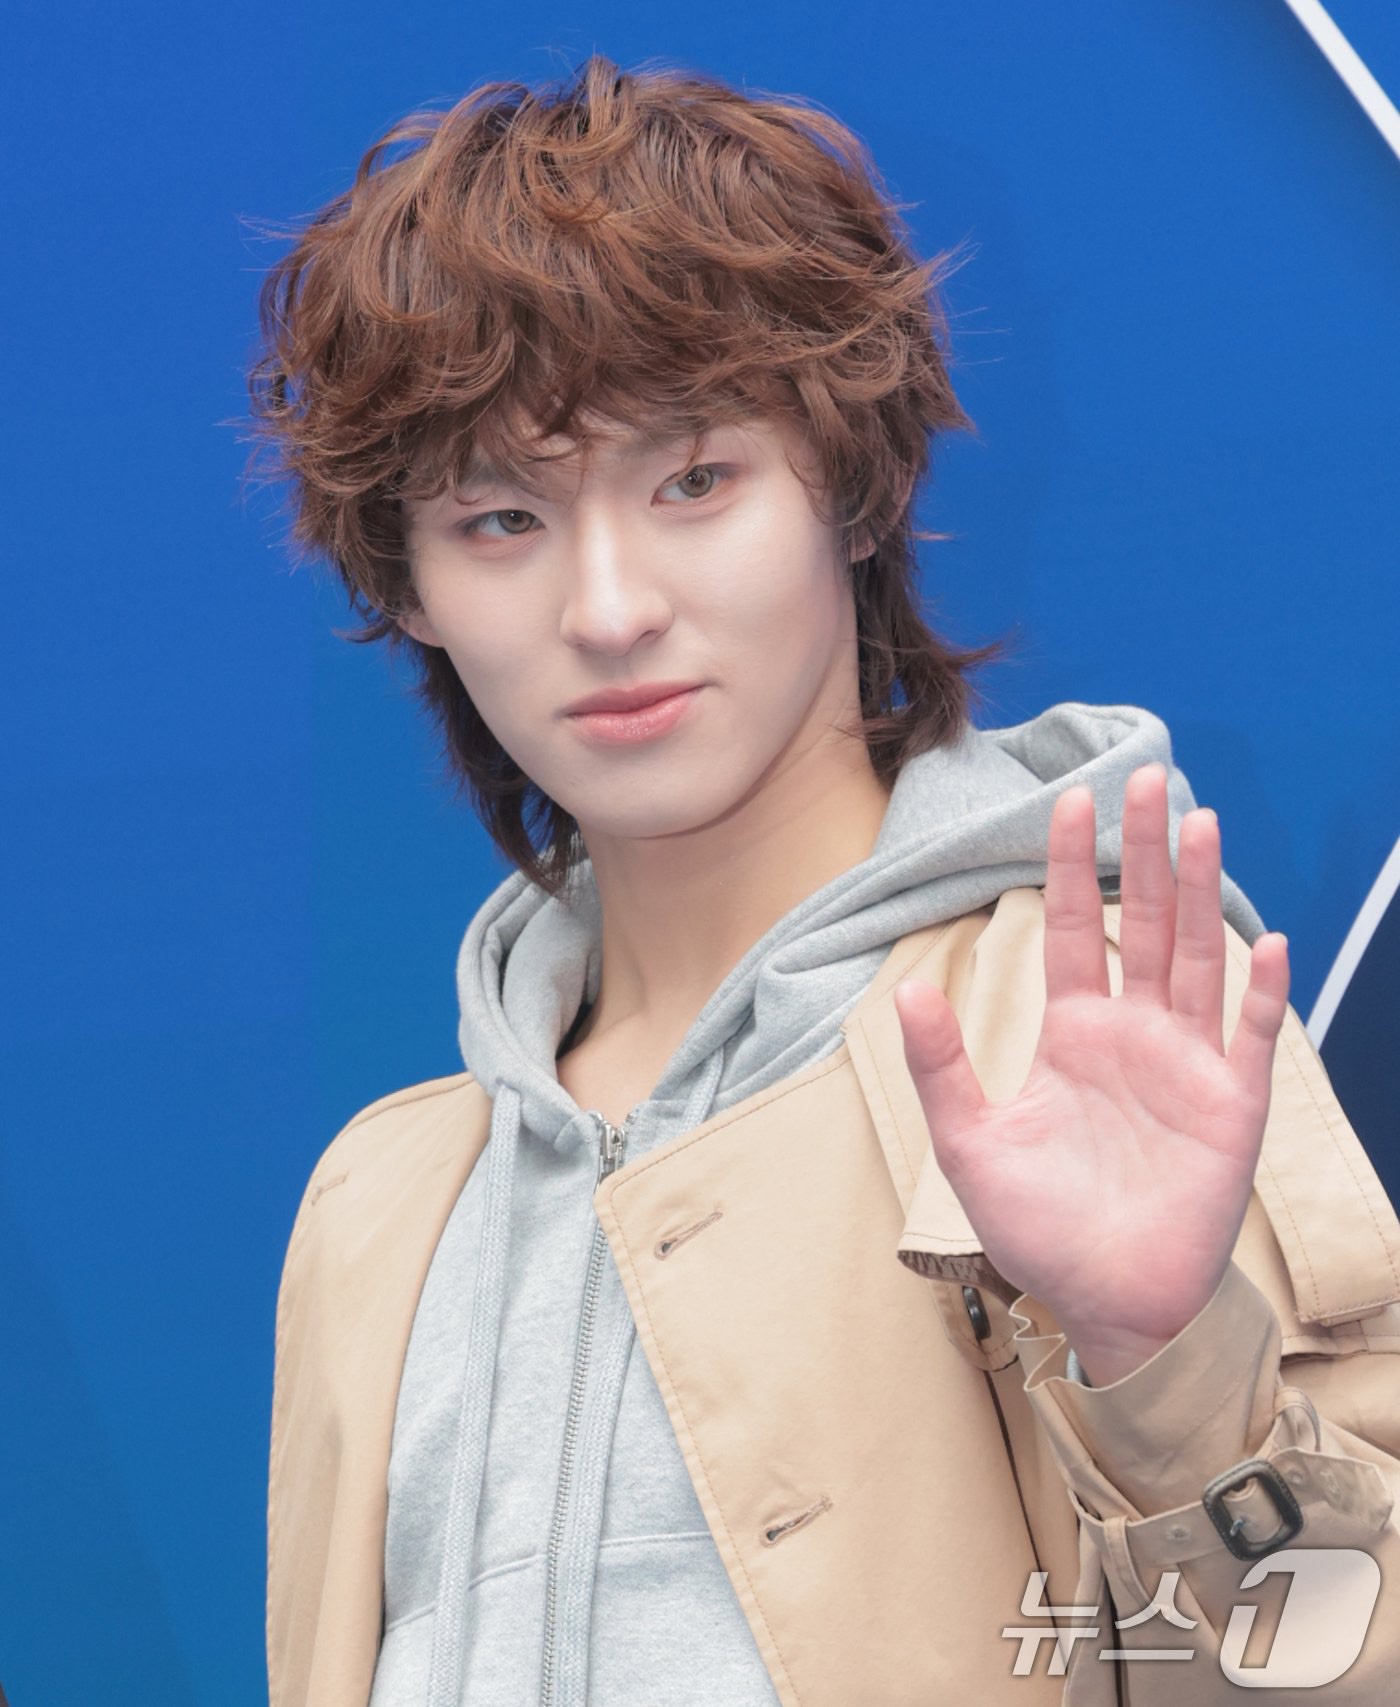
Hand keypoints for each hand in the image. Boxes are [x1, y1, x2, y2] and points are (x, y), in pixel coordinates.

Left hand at [893, 762, 1290, 1385]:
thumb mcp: (970, 1142)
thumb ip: (941, 1065)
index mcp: (1074, 1034)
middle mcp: (1133, 1035)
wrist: (1104, 1303)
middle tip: (1148, 778)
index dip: (1068, 867)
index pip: (1070, 929)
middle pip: (1142, 923)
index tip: (1068, 801)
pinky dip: (1258, 994)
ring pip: (1196, 959)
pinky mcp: (1231, 1108)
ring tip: (1198, 825)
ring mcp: (1186, 1066)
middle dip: (1143, 852)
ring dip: (1199, 894)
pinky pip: (1250, 1039)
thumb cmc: (1039, 1228)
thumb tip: (905, 989)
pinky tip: (1261, 943)